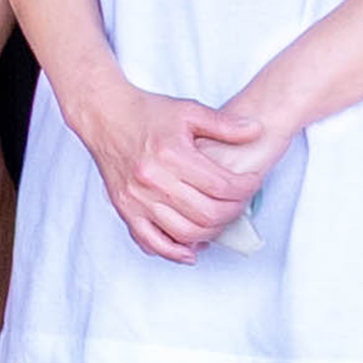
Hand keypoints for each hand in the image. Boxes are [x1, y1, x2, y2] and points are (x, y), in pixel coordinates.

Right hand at [72, 79, 259, 263]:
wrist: (104, 115)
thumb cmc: (147, 112)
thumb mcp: (188, 111)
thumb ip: (224, 124)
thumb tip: (257, 130)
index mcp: (171, 154)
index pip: (221, 186)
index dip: (245, 188)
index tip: (252, 181)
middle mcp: (153, 180)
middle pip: (207, 213)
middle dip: (234, 211)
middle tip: (241, 201)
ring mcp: (137, 198)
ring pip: (185, 233)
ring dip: (211, 233)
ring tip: (222, 219)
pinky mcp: (125, 209)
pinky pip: (151, 242)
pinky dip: (174, 252)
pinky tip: (191, 249)